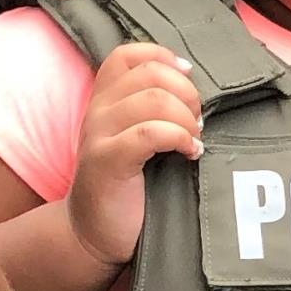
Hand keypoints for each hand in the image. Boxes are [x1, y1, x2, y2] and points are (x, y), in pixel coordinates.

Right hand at [68, 41, 204, 270]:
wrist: (93, 235)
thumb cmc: (127, 188)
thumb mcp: (137, 140)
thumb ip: (155, 111)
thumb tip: (195, 89)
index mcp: (105, 99)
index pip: (129, 54)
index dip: (164, 58)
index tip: (188, 81)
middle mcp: (98, 110)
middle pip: (151, 73)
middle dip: (187, 93)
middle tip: (197, 122)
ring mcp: (99, 134)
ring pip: (154, 100)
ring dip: (186, 117)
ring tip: (194, 140)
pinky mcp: (107, 161)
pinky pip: (149, 133)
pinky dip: (179, 137)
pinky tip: (190, 153)